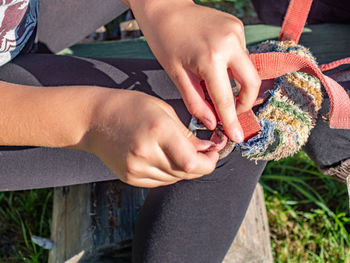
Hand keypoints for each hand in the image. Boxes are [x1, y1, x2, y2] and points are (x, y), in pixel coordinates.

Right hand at [79, 89, 218, 187]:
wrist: (94, 119)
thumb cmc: (129, 107)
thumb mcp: (163, 111)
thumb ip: (187, 134)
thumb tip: (207, 150)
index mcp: (158, 131)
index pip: (193, 163)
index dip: (209, 162)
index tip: (213, 153)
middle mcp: (146, 153)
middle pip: (186, 173)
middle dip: (200, 165)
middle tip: (203, 152)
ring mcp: (136, 168)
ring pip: (175, 179)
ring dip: (185, 169)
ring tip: (181, 152)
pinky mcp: (130, 177)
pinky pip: (160, 181)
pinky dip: (169, 172)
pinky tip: (166, 158)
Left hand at [129, 0, 260, 141]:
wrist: (165, 8)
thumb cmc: (165, 40)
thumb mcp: (176, 75)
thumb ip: (195, 101)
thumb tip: (211, 122)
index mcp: (210, 58)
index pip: (226, 99)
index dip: (232, 121)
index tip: (237, 136)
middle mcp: (229, 43)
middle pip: (251, 83)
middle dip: (245, 102)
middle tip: (231, 111)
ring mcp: (236, 32)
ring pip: (248, 68)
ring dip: (236, 82)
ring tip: (215, 83)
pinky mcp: (237, 27)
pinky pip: (242, 54)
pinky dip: (233, 66)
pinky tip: (215, 63)